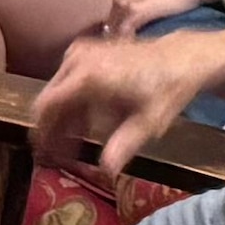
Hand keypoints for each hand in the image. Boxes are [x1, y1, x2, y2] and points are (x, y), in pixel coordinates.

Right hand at [32, 23, 213, 176]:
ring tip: (74, 145)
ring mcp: (80, 53)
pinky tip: (85, 124)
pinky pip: (68, 81)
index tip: (44, 154)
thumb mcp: (148, 122)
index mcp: (87, 76)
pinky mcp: (86, 52)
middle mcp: (76, 61)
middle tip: (60, 156)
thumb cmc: (166, 88)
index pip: (47, 106)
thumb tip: (106, 172)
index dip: (42, 132)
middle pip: (50, 100)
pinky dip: (73, 102)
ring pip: (58, 92)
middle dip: (53, 129)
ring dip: (64, 118)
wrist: (182, 57)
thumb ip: (123, 146)